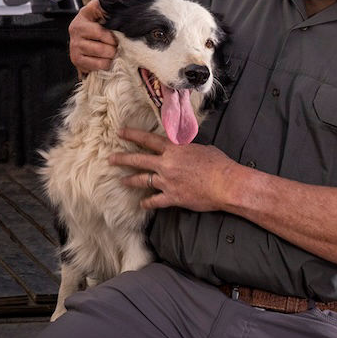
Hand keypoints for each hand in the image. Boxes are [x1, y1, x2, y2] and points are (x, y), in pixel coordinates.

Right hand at [69, 0, 117, 72]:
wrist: (79, 33)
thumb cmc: (90, 22)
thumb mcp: (93, 10)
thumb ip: (101, 7)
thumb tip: (109, 5)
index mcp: (79, 24)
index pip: (99, 33)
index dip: (111, 37)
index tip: (117, 37)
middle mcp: (75, 39)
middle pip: (101, 49)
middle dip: (113, 49)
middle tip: (116, 46)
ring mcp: (75, 52)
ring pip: (101, 61)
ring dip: (110, 58)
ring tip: (111, 53)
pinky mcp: (77, 63)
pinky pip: (96, 68)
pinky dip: (104, 65)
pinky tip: (104, 59)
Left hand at [109, 127, 238, 212]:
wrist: (225, 184)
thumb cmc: (218, 164)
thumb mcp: (201, 148)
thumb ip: (187, 148)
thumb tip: (186, 149)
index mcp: (174, 149)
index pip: (148, 140)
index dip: (132, 135)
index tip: (120, 133)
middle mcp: (166, 164)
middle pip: (138, 160)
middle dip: (122, 159)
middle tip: (110, 158)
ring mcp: (168, 181)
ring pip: (143, 180)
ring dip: (130, 180)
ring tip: (121, 180)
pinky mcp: (173, 197)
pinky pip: (155, 201)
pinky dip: (148, 203)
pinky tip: (142, 204)